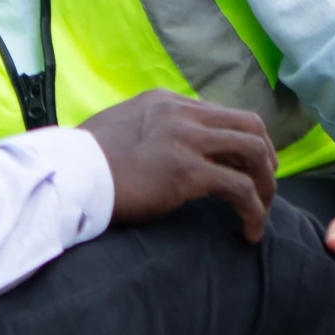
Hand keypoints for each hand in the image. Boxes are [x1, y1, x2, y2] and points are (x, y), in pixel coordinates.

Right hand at [84, 92, 274, 240]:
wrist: (67, 176)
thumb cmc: (82, 162)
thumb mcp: (119, 129)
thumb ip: (147, 131)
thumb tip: (159, 150)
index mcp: (165, 102)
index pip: (221, 114)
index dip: (241, 141)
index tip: (243, 167)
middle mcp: (182, 113)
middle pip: (250, 125)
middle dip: (265, 157)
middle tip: (264, 186)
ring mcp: (187, 140)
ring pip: (254, 153)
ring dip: (266, 185)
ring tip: (261, 211)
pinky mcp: (188, 172)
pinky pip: (241, 190)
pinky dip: (254, 212)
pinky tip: (249, 232)